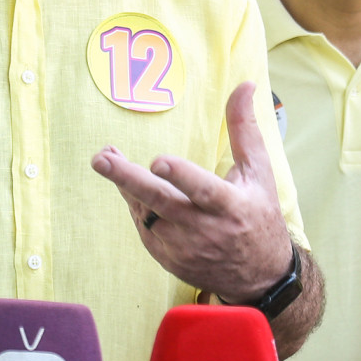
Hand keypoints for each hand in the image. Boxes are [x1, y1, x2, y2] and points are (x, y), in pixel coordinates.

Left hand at [92, 81, 290, 301]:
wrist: (259, 276)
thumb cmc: (258, 214)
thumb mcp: (259, 172)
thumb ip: (245, 128)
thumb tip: (244, 84)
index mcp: (231, 206)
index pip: (202, 190)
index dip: (180, 176)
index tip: (157, 162)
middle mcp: (205, 230)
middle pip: (161, 202)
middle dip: (128, 179)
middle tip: (101, 160)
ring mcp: (185, 248)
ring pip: (146, 214)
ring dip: (126, 186)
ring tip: (107, 159)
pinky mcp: (170, 259)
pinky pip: (144, 228)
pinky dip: (135, 204)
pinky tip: (129, 186)